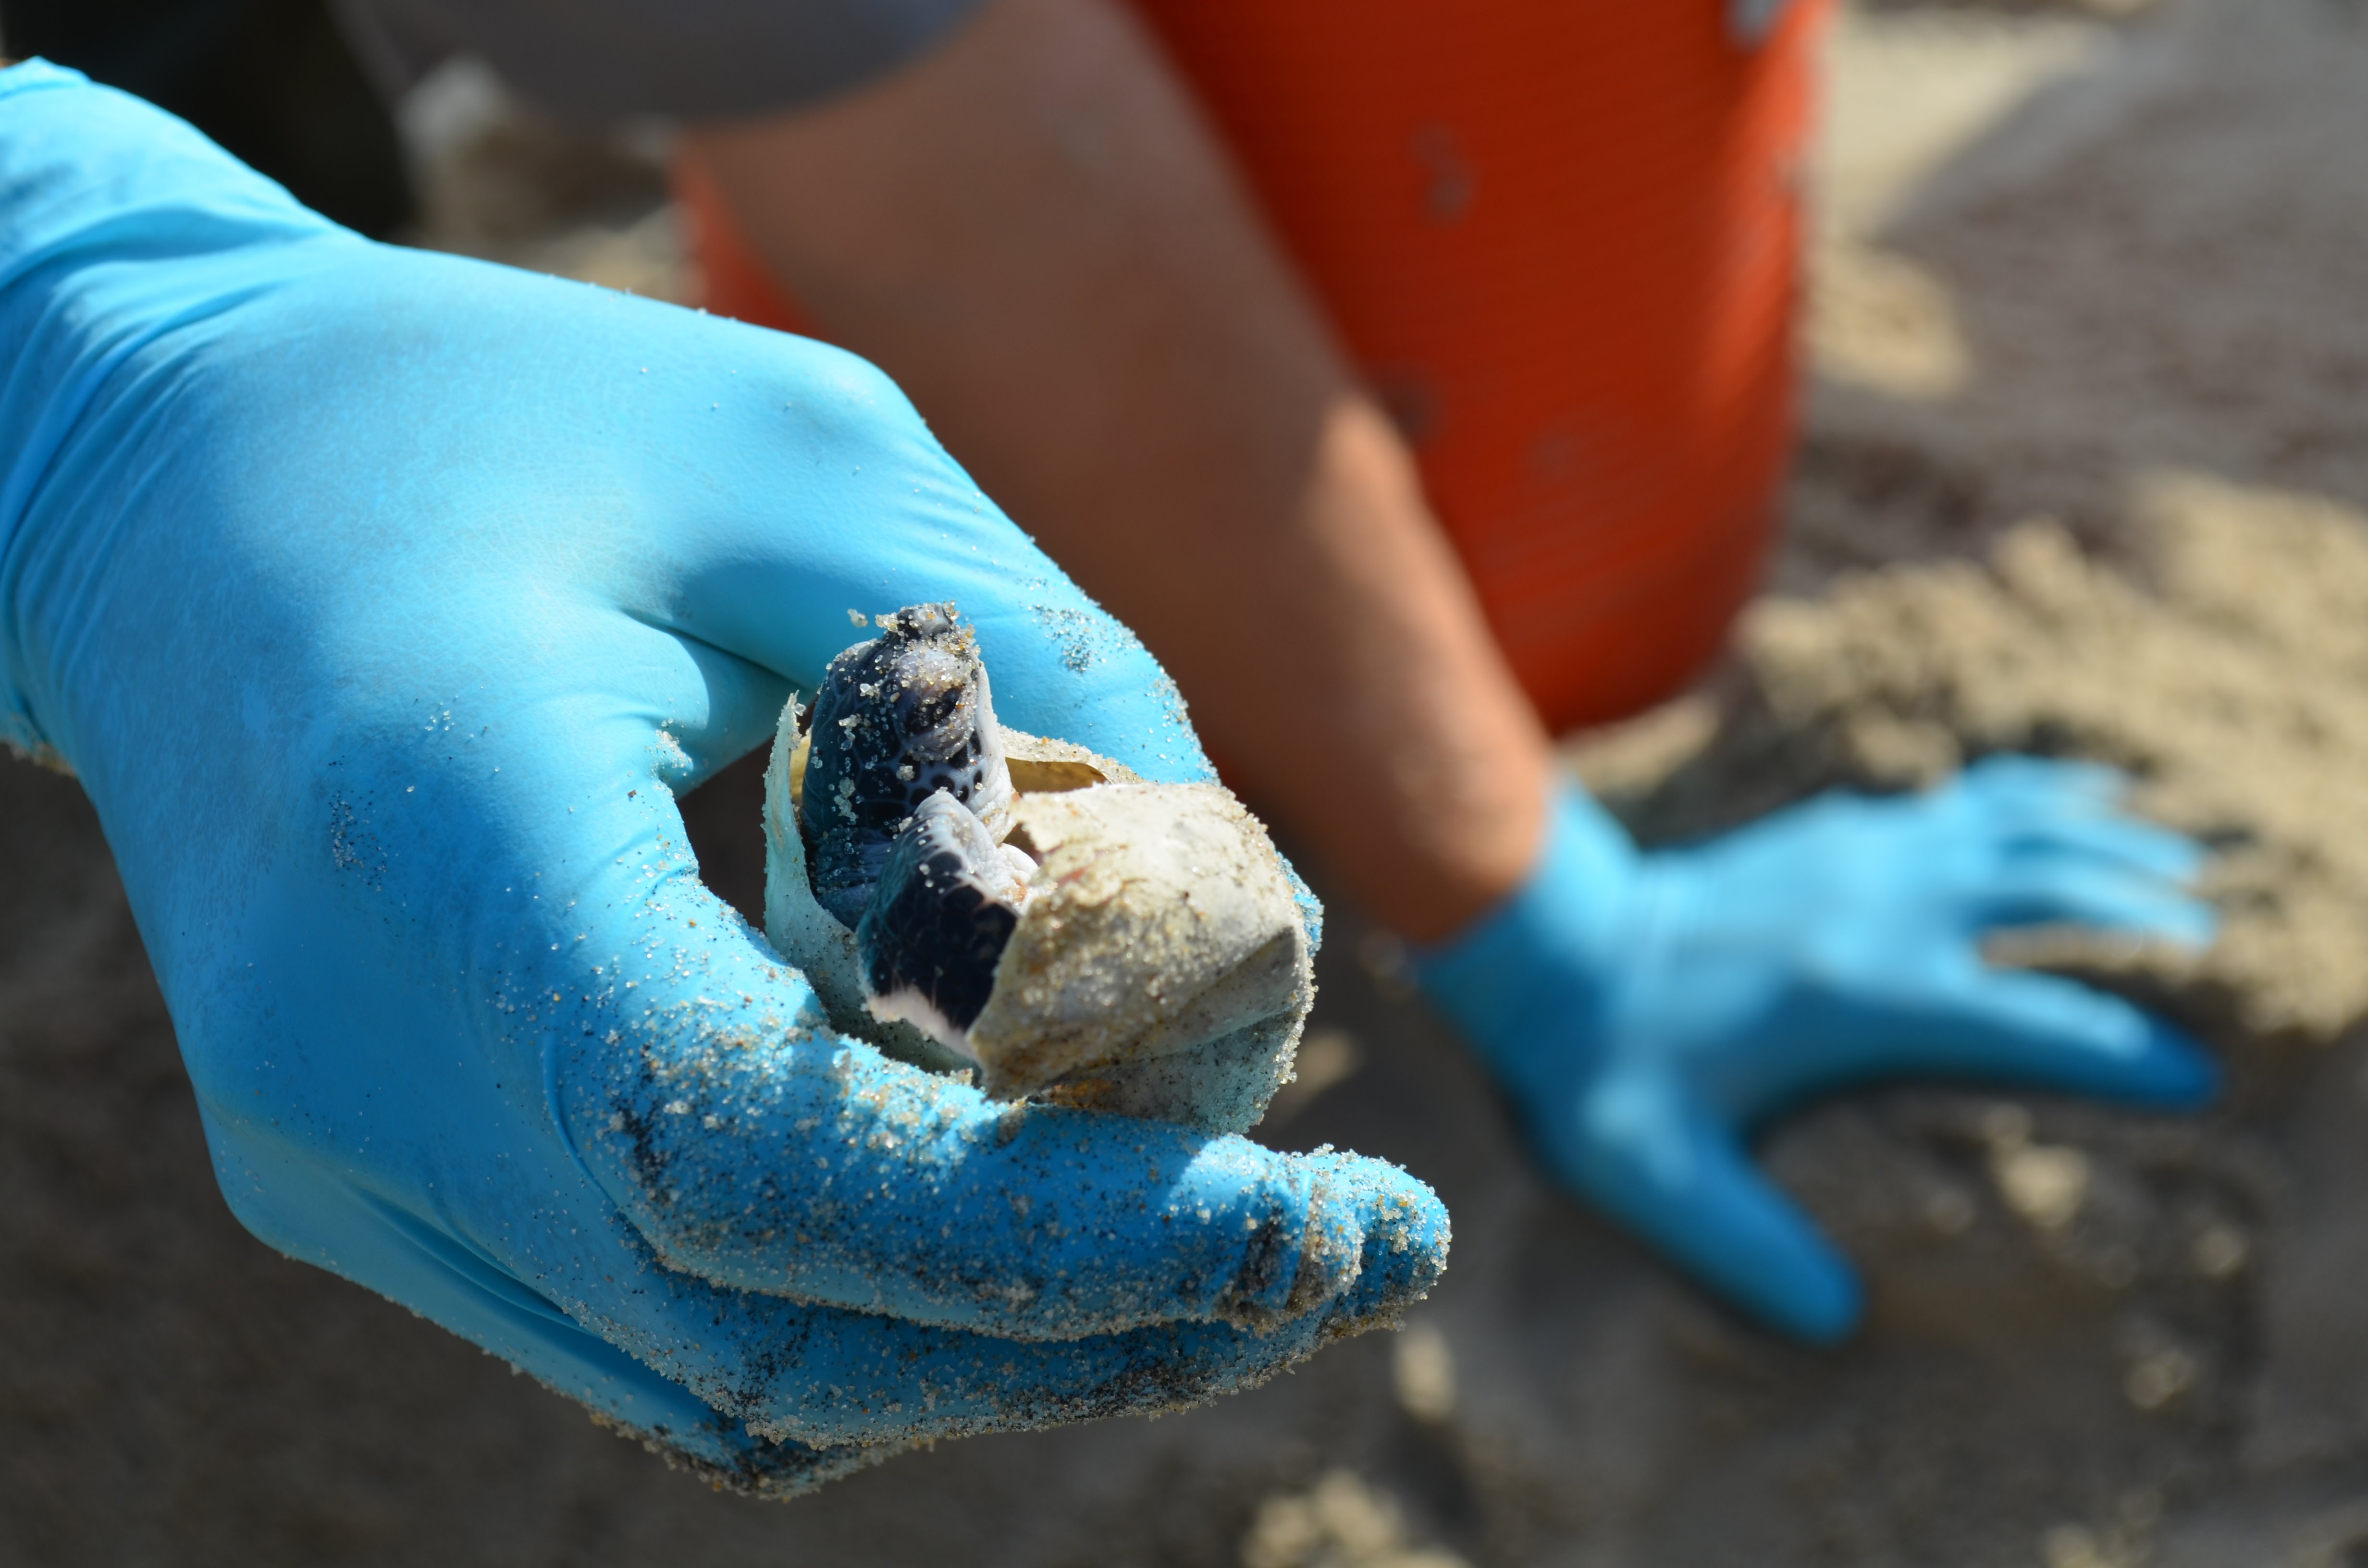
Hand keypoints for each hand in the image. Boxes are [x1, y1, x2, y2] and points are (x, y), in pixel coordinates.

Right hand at [0, 64, 1445, 1491]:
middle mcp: (352, 1061)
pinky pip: (662, 1333)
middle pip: (771, 1317)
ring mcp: (343, 1154)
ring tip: (1234, 1256)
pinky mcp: (364, 1179)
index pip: (753, 1146)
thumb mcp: (798, 452)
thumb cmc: (495, 419)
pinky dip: (875, 1317)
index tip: (1324, 1221)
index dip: (1065, 1227)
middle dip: (1101, 1321)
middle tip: (1356, 1254)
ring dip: (1009, 1348)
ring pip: (730, 1378)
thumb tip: (1249, 924)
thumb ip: (1040, 670)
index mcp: (432, 833)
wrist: (177, 479)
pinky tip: (1032, 1233)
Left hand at [1416, 759, 2215, 1340]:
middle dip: (2144, 912)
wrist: (1549, 943)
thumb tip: (1833, 1321)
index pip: (2030, 1020)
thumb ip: (1744, 1249)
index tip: (2191, 1081)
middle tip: (2216, 943)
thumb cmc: (1602, 1065)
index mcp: (1863, 996)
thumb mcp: (1655, 1173)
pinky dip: (2035, 795)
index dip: (2122, 1052)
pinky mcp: (1836, 831)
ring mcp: (1862, 854)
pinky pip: (1965, 798)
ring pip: (2021, 829)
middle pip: (2053, 891)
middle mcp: (1882, 909)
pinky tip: (2079, 793)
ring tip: (2183, 859)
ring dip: (2108, 839)